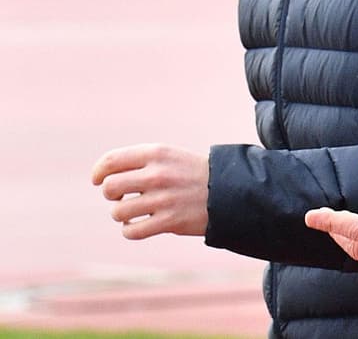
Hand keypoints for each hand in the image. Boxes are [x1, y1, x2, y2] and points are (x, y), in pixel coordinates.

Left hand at [90, 144, 209, 238]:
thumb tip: (103, 177)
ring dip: (122, 214)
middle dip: (112, 195)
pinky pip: (131, 231)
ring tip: (135, 212)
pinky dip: (130, 230)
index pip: (111, 161)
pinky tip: (140, 225)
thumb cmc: (193, 174)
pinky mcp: (169, 221)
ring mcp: (163, 199)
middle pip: (110, 188)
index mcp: (157, 153)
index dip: (98, 172)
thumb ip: (140, 162)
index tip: (98, 180)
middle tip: (123, 197)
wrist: (231, 190)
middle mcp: (158, 174)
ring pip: (118, 212)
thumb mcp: (170, 157)